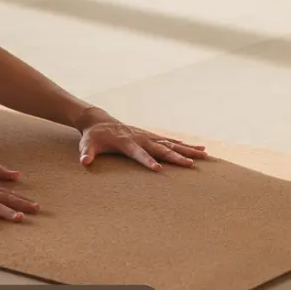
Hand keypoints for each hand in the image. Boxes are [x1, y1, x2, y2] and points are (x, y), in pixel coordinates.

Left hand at [76, 107, 207, 170]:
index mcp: (126, 142)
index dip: (147, 160)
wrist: (99, 121)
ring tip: (205, 156)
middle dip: (175, 157)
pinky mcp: (151, 136)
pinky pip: (171, 141)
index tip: (157, 169)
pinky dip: (186, 145)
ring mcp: (148, 136)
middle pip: (160, 148)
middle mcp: (140, 138)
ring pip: (171, 143)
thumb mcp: (86, 144)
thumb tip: (84, 161)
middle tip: (190, 165)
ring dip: (188, 150)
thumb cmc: (93, 136)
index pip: (138, 153)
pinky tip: (200, 149)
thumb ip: (86, 153)